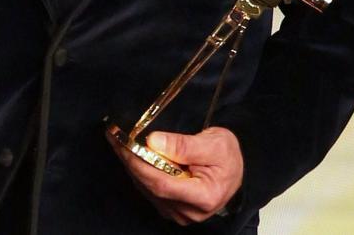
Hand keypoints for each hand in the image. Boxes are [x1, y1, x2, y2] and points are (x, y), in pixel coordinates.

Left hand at [108, 126, 243, 225]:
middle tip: (115, 139)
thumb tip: (153, 142)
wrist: (238, 170)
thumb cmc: (228, 155)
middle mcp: (190, 212)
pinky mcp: (174, 210)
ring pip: (148, 191)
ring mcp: (181, 214)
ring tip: (119, 143)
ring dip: (132, 166)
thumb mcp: (214, 142)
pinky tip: (131, 157)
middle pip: (152, 188)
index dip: (141, 164)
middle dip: (131, 162)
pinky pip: (151, 192)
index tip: (126, 145)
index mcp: (204, 196)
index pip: (163, 183)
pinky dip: (140, 173)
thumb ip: (184, 145)